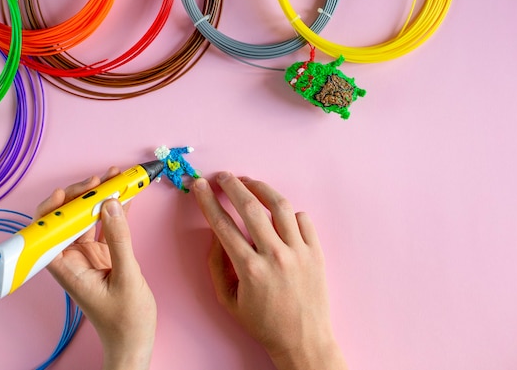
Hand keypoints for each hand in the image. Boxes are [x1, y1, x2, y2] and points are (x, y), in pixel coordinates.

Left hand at [37, 167, 155, 369]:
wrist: (134, 342)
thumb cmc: (125, 321)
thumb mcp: (126, 278)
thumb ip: (119, 239)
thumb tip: (111, 204)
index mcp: (66, 267)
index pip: (46, 231)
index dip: (54, 208)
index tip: (71, 192)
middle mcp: (71, 257)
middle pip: (67, 218)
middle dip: (83, 194)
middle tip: (103, 179)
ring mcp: (87, 254)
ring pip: (87, 217)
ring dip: (100, 197)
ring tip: (116, 177)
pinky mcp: (103, 254)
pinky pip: (105, 225)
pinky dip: (115, 209)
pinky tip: (125, 194)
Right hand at [193, 172, 346, 369]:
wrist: (303, 340)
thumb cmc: (263, 323)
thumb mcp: (229, 300)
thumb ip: (218, 265)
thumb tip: (216, 235)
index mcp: (250, 269)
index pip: (222, 224)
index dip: (207, 201)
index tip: (199, 186)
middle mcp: (275, 256)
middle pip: (249, 207)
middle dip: (231, 185)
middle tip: (222, 176)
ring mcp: (299, 252)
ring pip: (280, 206)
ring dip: (261, 188)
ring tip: (249, 182)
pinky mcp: (317, 252)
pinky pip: (303, 220)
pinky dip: (290, 212)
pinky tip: (279, 212)